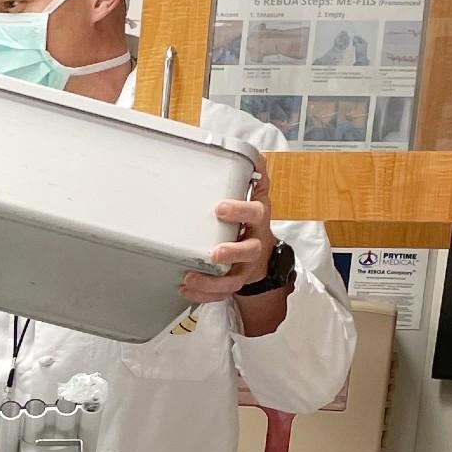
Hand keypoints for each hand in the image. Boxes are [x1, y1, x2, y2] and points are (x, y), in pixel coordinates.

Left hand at [185, 155, 277, 303]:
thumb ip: (255, 179)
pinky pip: (222, 293)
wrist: (264, 256)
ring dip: (212, 281)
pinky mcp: (235, 283)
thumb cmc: (252, 224)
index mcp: (258, 222)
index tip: (219, 208)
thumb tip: (257, 156)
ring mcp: (245, 268)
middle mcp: (254, 246)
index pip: (256, 213)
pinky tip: (188, 291)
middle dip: (231, 252)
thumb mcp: (257, 198)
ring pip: (234, 279)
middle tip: (213, 253)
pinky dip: (205, 295)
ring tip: (189, 279)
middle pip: (249, 251)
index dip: (240, 211)